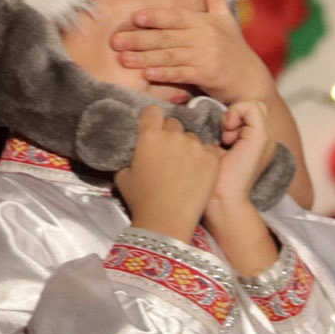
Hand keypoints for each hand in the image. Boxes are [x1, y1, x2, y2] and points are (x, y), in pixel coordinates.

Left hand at [112, 0, 273, 102]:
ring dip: (144, 58)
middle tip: (115, 41)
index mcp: (206, 22)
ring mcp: (207, 57)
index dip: (156, 17)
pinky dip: (163, 75)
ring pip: (170, 56)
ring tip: (123, 59)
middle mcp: (206, 37)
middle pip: (167, 37)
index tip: (135, 18)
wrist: (250, 79)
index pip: (177, 17)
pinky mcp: (208, 76)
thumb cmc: (234, 48)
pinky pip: (181, 74)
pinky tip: (146, 75)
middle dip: (139, 39)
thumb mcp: (226, 18)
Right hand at [114, 104, 219, 241]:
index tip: (153, 127)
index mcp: (149, 136)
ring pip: (192, 137)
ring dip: (187, 147)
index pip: (153, 111)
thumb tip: (133, 151)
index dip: (152, 119)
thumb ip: (129, 156)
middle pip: (173, 123)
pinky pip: (207, 150)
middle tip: (168, 153)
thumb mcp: (123, 175)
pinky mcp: (212, 159)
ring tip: (184, 167)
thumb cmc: (141, 201)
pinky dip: (203, 158)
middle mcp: (173, 136)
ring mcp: (194, 146)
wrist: (167, 221)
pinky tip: (197, 173)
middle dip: (170, 134)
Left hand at [211, 99, 276, 208]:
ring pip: (254, 104)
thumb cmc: (213, 178)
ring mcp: (267, 138)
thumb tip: (210, 115)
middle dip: (236, 113)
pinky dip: (235, 114)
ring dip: (235, 115)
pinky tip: (227, 136)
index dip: (233, 116)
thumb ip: (223, 132)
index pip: (251, 112)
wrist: (221, 199)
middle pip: (255, 106)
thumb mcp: (218, 149)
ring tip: (226, 137)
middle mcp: (267, 140)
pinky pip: (251, 107)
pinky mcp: (261, 137)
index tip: (220, 137)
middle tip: (224, 135)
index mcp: (258, 143)